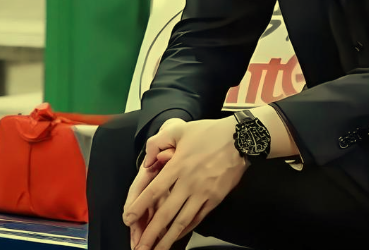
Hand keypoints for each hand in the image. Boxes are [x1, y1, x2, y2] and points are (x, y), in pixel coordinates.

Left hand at [123, 117, 246, 249]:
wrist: (240, 138)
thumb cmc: (210, 133)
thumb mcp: (180, 130)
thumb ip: (157, 142)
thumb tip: (147, 161)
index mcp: (178, 166)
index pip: (153, 191)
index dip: (139, 206)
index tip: (128, 219)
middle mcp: (188, 183)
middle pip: (166, 214)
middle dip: (151, 234)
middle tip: (140, 249)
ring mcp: (203, 193)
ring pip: (182, 221)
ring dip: (168, 239)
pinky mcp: (215, 199)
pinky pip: (198, 218)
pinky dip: (187, 229)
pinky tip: (178, 236)